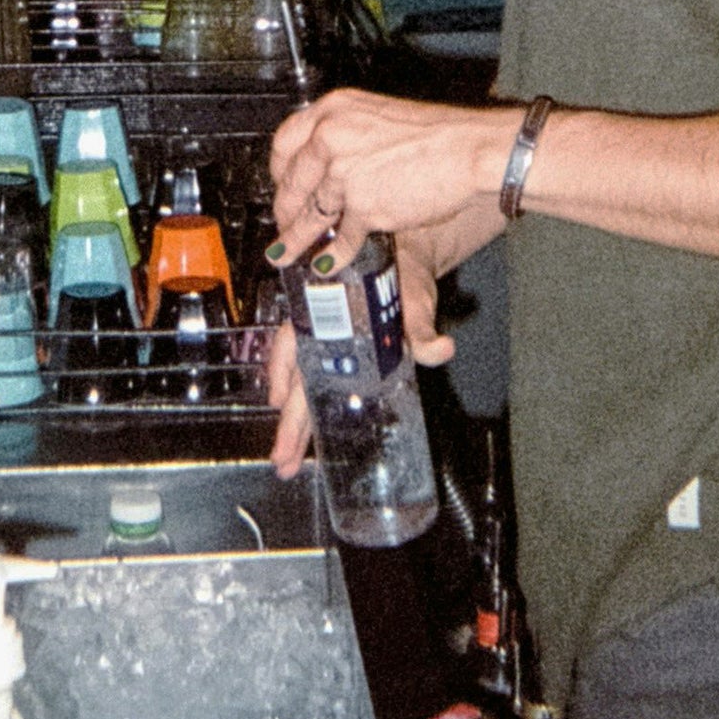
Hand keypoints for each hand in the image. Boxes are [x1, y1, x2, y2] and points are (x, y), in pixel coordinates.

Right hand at [268, 228, 453, 477]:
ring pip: (302, 386)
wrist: (409, 257)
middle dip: (288, 423)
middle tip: (283, 461)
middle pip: (296, 381)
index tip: (277, 407)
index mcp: (329, 315)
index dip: (283, 378)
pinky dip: (308, 405)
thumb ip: (422, 327)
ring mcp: (329, 345)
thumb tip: (441, 349)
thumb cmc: (404, 272)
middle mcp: (321, 331)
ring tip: (288, 457)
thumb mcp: (413, 298)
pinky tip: (307, 428)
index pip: (296, 349)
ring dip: (294, 422)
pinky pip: (316, 381)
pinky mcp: (344, 355)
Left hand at [271, 86, 513, 257]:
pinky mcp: (364, 206)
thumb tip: (322, 163)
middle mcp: (331, 137)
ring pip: (310, 214)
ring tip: (286, 253)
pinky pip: (341, 238)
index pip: (285, 142)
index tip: (279, 184)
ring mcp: (345, 173)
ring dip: (296, 238)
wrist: (469, 148)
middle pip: (291, 181)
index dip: (278, 169)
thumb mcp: (376, 118)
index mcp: (333, 110)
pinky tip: (325, 265)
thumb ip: (344, 135)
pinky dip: (333, 256)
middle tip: (282, 223)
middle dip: (284, 208)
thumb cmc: (434, 135)